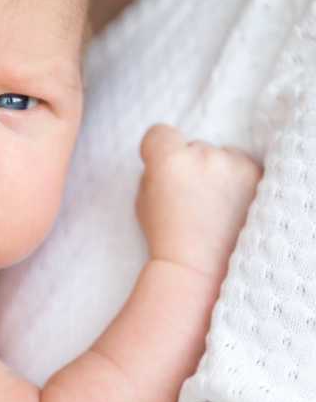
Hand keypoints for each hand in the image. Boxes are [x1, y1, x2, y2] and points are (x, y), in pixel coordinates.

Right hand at [136, 124, 261, 279]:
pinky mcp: (258, 175)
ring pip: (221, 155)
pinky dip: (238, 181)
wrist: (199, 268)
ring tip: (213, 205)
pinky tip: (231, 206)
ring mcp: (234, 164)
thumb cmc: (165, 236)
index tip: (160, 168)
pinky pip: (243, 167)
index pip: (160, 132)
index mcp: (168, 160)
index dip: (157, 149)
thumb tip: (168, 158)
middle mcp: (203, 155)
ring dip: (217, 171)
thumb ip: (154, 171)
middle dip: (191, 165)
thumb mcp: (142, 199)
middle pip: (193, 146)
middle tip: (190, 197)